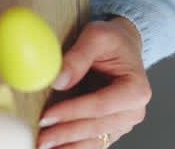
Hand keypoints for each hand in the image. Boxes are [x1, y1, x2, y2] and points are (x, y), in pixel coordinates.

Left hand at [38, 17, 150, 148]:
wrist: (122, 49)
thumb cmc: (113, 43)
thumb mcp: (97, 36)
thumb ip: (78, 56)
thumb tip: (58, 80)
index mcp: (136, 89)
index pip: (100, 106)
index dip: (72, 112)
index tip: (46, 116)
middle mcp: (133, 111)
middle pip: (95, 127)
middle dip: (65, 134)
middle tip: (39, 137)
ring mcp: (122, 124)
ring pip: (92, 141)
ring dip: (66, 145)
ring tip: (41, 145)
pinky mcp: (110, 131)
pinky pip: (90, 145)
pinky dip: (70, 147)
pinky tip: (53, 148)